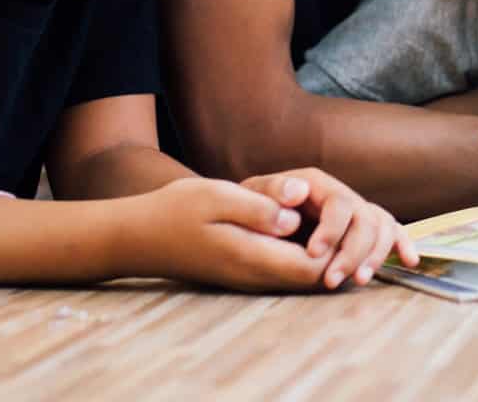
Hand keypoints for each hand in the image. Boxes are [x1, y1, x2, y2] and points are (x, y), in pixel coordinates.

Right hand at [124, 177, 329, 290]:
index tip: (338, 212)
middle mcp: (257, 278)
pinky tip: (298, 222)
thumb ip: (259, 208)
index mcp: (253, 258)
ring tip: (321, 213)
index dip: (337, 245)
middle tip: (337, 210)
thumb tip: (297, 216)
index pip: (314, 267)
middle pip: (314, 277)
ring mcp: (251, 280)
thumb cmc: (176, 210)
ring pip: (301, 276)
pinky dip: (301, 251)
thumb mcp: (217, 196)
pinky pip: (285, 270)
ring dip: (319, 250)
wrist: (139, 236)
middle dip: (334, 250)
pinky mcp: (246, 274)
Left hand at [243, 167, 418, 288]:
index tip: (313, 254)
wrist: (257, 216)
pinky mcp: (362, 231)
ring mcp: (355, 212)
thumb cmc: (254, 206)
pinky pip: (390, 231)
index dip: (332, 229)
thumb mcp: (255, 193)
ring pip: (382, 227)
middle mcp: (342, 196)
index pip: (339, 203)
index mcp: (318, 184)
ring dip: (376, 255)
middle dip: (353, 252)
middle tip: (332, 280)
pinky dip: (402, 244)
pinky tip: (409, 261)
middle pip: (366, 219)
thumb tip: (298, 193)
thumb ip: (273, 192)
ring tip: (359, 280)